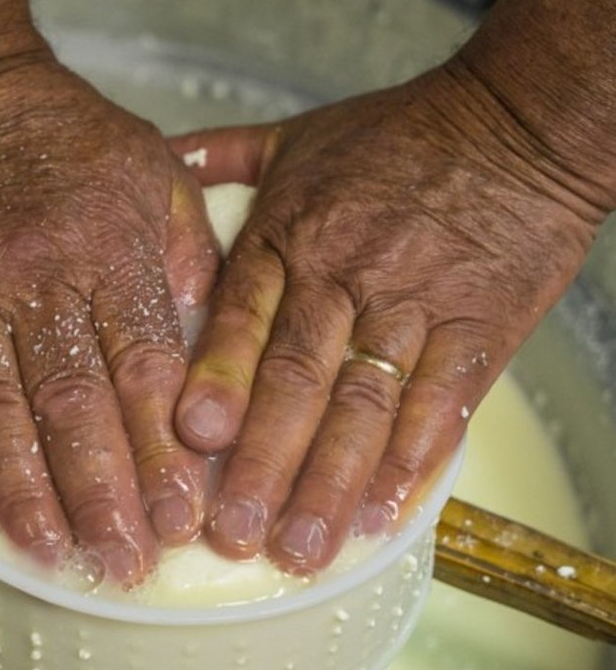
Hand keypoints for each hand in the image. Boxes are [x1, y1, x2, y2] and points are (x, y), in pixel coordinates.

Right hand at [0, 58, 218, 584]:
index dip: (161, 453)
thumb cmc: (64, 133)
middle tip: (123, 561)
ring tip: (52, 552)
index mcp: (106, 252)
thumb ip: (187, 253)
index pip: (143, 373)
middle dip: (102, 494)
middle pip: (73, 407)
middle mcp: (34, 281)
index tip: (180, 516)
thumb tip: (204, 337)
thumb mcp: (154, 171)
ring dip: (24, 490)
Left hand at [169, 64, 602, 573]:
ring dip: (332, 481)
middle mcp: (343, 274)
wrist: (514, 123)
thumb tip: (155, 164)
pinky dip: (415, 458)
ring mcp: (412, 303)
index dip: (217, 378)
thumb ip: (218, 158)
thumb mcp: (292, 137)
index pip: (243, 317)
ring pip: (365, 402)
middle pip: (297, 377)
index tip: (190, 439)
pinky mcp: (478, 326)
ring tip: (302, 546)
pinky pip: (443, 400)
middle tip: (236, 531)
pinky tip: (385, 511)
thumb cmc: (395, 136)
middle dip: (265, 460)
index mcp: (289, 234)